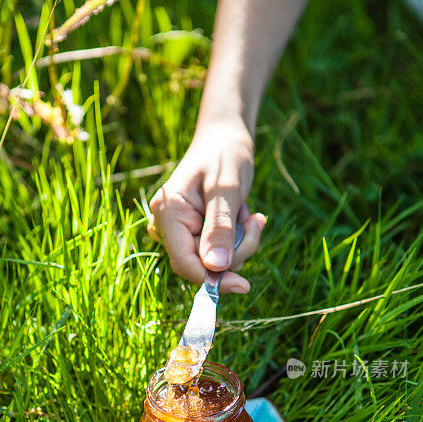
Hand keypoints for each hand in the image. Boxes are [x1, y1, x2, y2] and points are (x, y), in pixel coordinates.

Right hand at [148, 119, 265, 292]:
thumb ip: (220, 227)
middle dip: (235, 251)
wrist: (225, 137)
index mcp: (168, 213)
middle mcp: (167, 225)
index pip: (184, 263)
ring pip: (215, 262)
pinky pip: (219, 252)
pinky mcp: (195, 233)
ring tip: (248, 213)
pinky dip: (238, 239)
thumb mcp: (226, 189)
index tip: (243, 285)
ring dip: (240, 243)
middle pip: (203, 264)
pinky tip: (244, 215)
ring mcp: (181, 231)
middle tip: (255, 222)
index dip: (212, 278)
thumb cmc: (225, 154)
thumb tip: (215, 268)